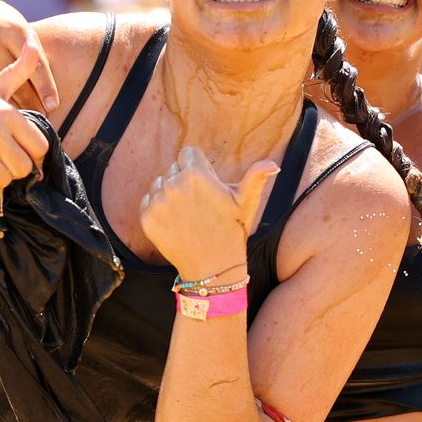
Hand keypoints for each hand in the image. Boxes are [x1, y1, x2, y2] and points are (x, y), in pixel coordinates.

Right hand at [0, 0, 58, 111]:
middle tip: (42, 118)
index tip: (53, 106)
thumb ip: (33, 53)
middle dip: (31, 103)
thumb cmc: (0, 24)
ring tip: (23, 123)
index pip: (34, 64)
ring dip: (11, 108)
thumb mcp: (18, 29)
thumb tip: (51, 85)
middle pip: (16, 83)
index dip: (46, 87)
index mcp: (13, 29)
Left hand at [139, 147, 277, 278]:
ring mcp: (158, 202)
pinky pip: (149, 201)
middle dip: (184, 179)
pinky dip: (158, 209)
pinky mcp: (147, 218)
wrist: (213, 268)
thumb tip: (273, 163)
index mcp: (196, 174)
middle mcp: (173, 184)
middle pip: (173, 168)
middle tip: (199, 203)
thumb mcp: (247, 202)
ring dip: (169, 192)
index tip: (207, 185)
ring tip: (187, 213)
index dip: (199, 167)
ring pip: (159, 183)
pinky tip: (175, 222)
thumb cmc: (232, 231)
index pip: (188, 153)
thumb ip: (256, 177)